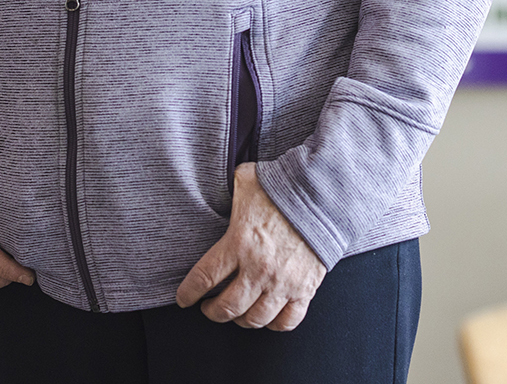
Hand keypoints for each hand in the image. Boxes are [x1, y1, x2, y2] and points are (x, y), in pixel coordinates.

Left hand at [175, 163, 325, 329]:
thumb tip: (215, 182)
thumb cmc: (283, 187)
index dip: (189, 293)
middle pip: (227, 307)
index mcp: (238, 243)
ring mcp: (282, 283)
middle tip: (208, 308)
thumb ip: (228, 189)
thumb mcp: (246, 182)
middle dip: (212, 312)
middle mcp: (258, 269)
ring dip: (240, 321)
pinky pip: (287, 321)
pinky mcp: (304, 290)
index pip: (204, 278)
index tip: (184, 299)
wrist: (323, 196)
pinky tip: (266, 318)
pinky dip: (274, 325)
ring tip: (235, 314)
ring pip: (254, 319)